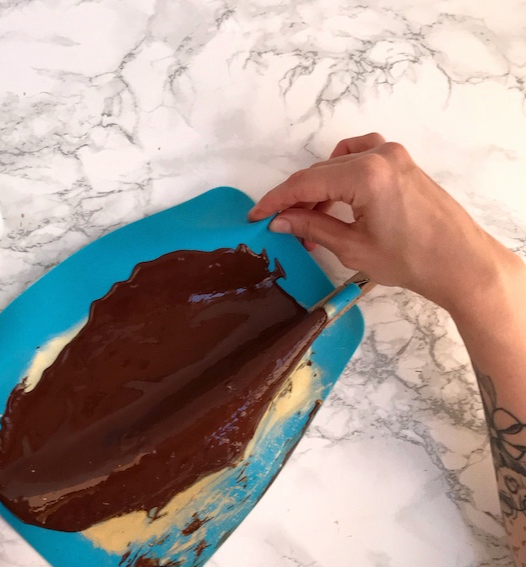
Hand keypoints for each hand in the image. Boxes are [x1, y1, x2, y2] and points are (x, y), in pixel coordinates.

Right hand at [248, 132, 514, 317]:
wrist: (459, 263)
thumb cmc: (411, 260)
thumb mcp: (353, 248)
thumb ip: (312, 227)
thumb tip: (280, 221)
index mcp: (365, 175)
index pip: (305, 183)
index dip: (275, 200)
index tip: (256, 215)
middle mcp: (379, 156)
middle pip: (319, 171)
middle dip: (296, 199)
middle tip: (280, 226)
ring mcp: (393, 155)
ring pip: (337, 163)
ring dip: (318, 188)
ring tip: (310, 222)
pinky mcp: (401, 162)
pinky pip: (360, 155)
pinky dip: (341, 171)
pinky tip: (336, 195)